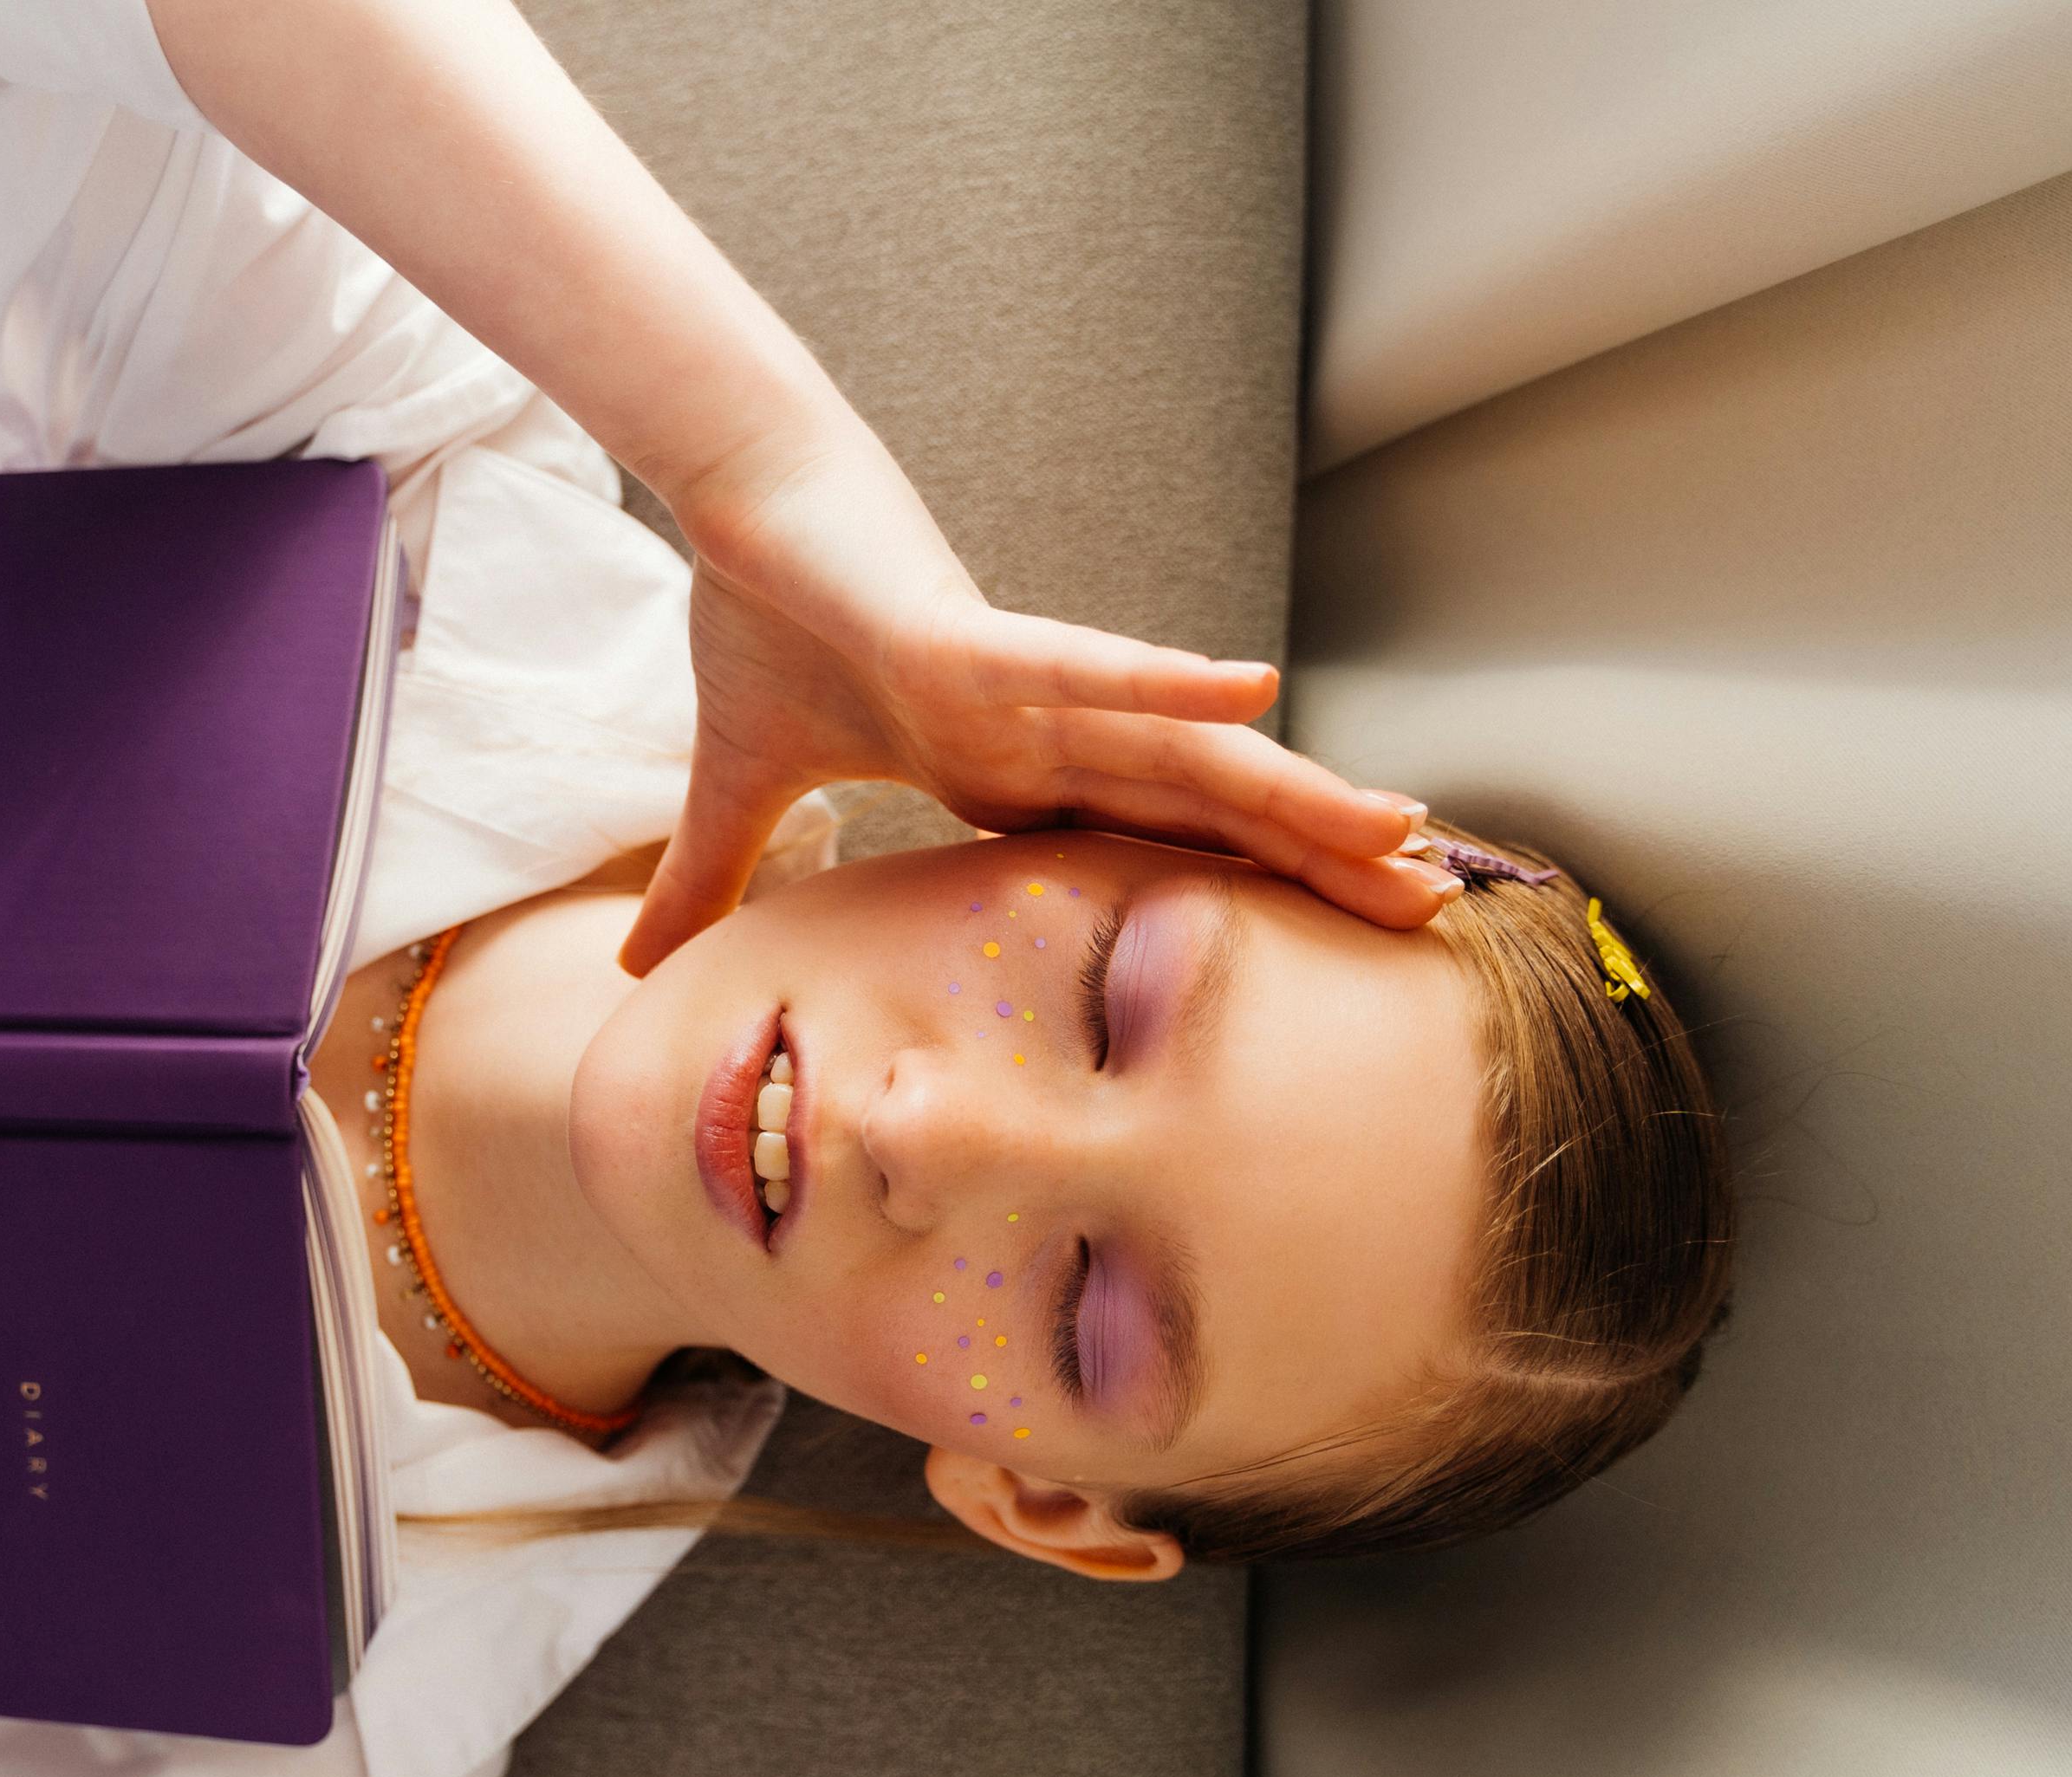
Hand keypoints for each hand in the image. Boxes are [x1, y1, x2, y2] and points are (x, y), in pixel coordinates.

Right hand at [619, 427, 1457, 973]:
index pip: (1154, 846)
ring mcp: (1022, 686)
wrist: (730, 509)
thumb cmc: (761, 620)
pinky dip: (1167, 680)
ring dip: (1289, 792)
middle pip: (1209, 810)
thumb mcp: (733, 793)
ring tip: (1397, 833)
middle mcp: (1045, 734)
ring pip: (1181, 752)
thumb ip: (711, 883)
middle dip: (1320, 859)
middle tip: (1435, 912)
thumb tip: (637, 973)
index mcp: (1007, 775)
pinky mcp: (974, 638)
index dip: (1248, 892)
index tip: (1340, 949)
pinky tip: (1259, 692)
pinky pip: (1087, 666)